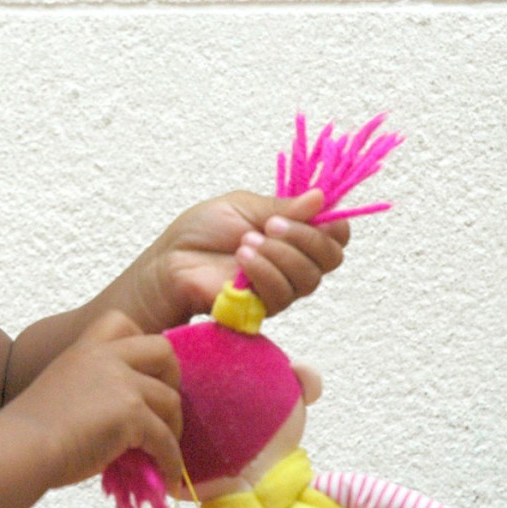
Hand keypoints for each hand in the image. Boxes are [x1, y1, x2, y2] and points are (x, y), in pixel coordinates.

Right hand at [7, 310, 182, 489]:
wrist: (20, 448)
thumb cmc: (30, 433)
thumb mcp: (62, 392)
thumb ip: (95, 394)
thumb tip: (128, 428)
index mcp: (85, 350)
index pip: (123, 322)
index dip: (142, 344)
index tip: (145, 372)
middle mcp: (106, 358)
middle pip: (163, 350)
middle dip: (173, 377)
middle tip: (164, 408)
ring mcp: (121, 383)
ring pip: (171, 399)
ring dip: (174, 427)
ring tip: (166, 451)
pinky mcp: (131, 413)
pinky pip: (165, 438)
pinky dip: (171, 461)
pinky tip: (167, 478)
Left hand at [128, 189, 348, 329]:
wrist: (170, 262)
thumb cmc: (200, 233)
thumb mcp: (242, 206)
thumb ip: (283, 207)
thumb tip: (321, 198)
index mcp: (292, 234)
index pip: (336, 235)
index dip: (332, 225)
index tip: (310, 210)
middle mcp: (293, 263)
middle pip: (330, 257)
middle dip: (305, 238)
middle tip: (271, 226)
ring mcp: (280, 288)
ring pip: (309, 278)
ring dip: (280, 255)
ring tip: (246, 243)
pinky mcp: (264, 309)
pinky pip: (283, 295)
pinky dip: (265, 273)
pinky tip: (242, 260)